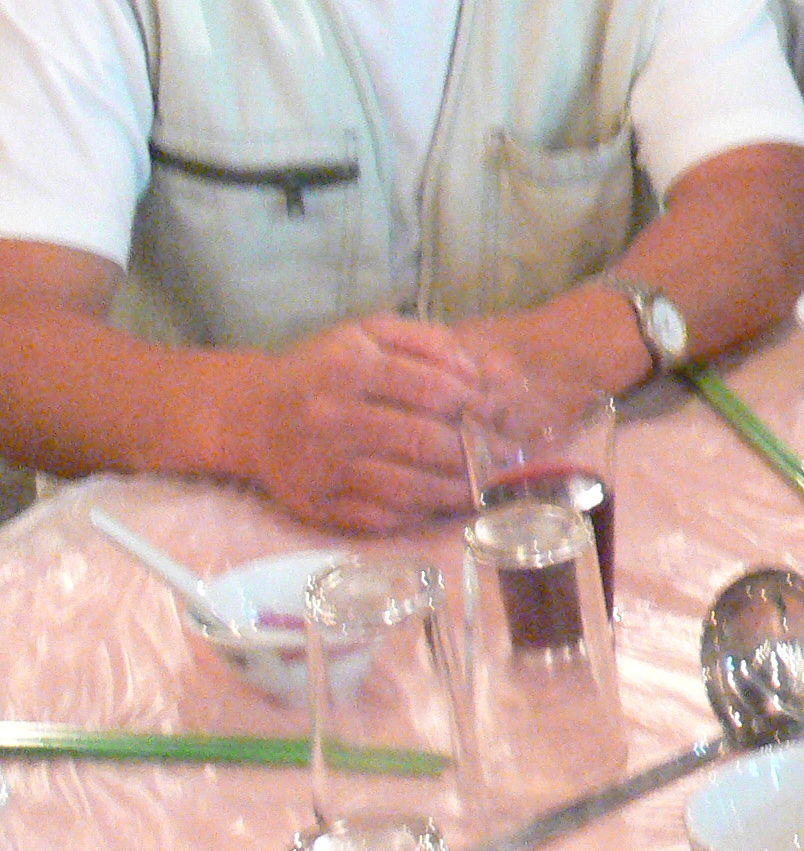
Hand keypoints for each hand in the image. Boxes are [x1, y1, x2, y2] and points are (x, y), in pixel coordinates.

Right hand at [211, 316, 486, 534]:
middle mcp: (331, 418)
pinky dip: (418, 514)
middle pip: (423, 442)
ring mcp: (321, 466)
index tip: (500, 414)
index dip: (476, 405)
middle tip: (507, 457)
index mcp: (348, 369)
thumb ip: (427, 342)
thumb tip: (478, 374)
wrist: (249, 413)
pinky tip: (441, 504)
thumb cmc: (322, 368)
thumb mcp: (368, 333)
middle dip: (477, 453)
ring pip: (406, 487)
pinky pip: (378, 517)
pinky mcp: (314, 505)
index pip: (430, 389)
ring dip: (457, 491)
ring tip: (487, 488)